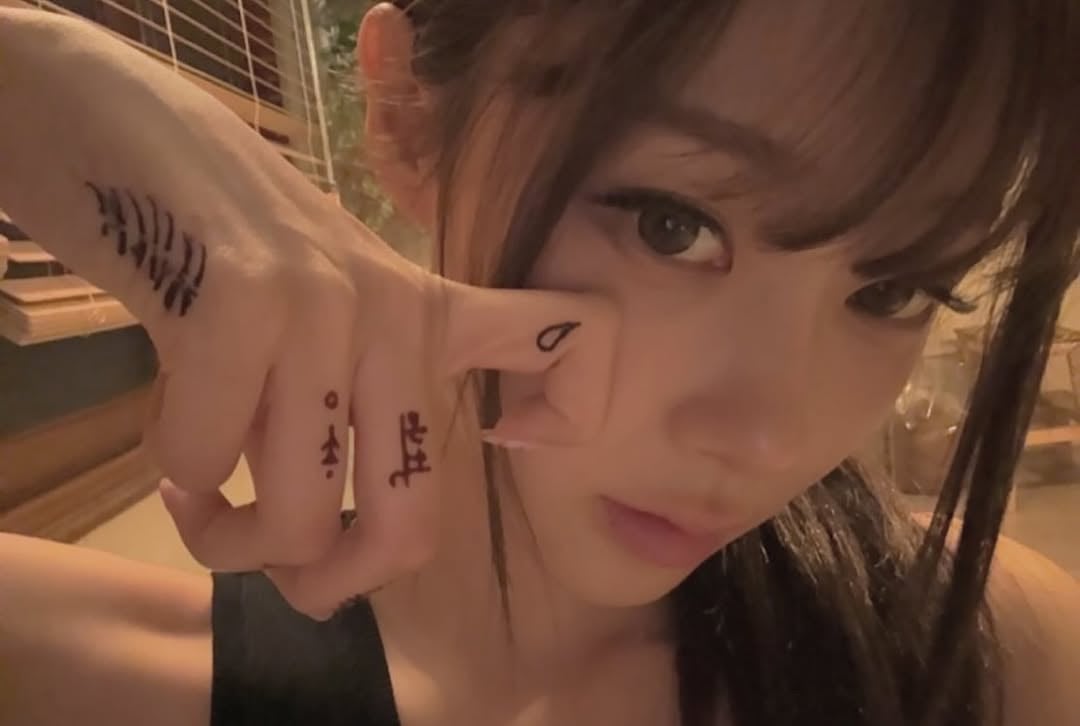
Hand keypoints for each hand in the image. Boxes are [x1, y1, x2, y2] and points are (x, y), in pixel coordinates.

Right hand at [0, 9, 618, 616]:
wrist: (132, 139)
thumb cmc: (231, 250)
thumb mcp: (324, 322)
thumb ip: (345, 413)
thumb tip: (326, 556)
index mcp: (427, 312)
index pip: (564, 334)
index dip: (574, 406)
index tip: (511, 435)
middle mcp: (394, 311)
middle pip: (412, 523)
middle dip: (331, 581)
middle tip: (278, 562)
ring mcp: (325, 305)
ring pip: (296, 518)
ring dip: (227, 541)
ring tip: (197, 495)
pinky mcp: (243, 303)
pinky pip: (204, 463)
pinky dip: (175, 477)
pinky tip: (163, 440)